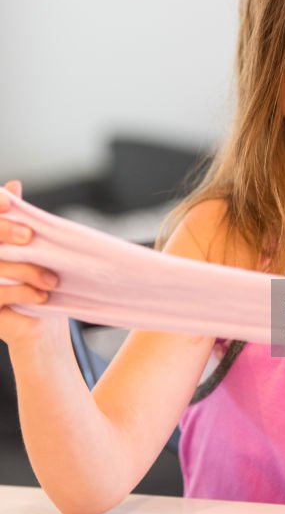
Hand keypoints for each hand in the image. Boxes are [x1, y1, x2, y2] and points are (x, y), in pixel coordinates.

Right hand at [0, 180, 62, 349]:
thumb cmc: (35, 282)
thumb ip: (18, 220)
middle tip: (29, 236)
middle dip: (5, 232)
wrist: (41, 328)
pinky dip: (23, 292)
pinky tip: (41, 296)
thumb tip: (13, 184)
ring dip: (25, 270)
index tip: (9, 202)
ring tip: (51, 280)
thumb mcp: (31, 248)